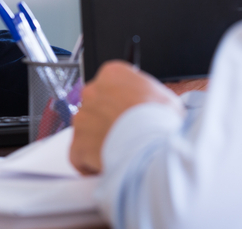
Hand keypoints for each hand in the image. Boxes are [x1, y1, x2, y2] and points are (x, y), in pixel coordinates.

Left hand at [70, 60, 182, 174]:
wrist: (153, 146)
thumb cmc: (163, 122)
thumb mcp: (164, 98)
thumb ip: (146, 95)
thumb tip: (147, 104)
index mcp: (113, 74)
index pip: (109, 86)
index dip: (118, 105)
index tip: (126, 116)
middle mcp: (92, 91)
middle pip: (94, 108)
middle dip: (106, 122)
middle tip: (124, 136)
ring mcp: (83, 117)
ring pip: (86, 131)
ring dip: (98, 143)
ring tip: (120, 153)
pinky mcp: (77, 143)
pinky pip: (79, 156)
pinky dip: (90, 165)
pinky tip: (107, 166)